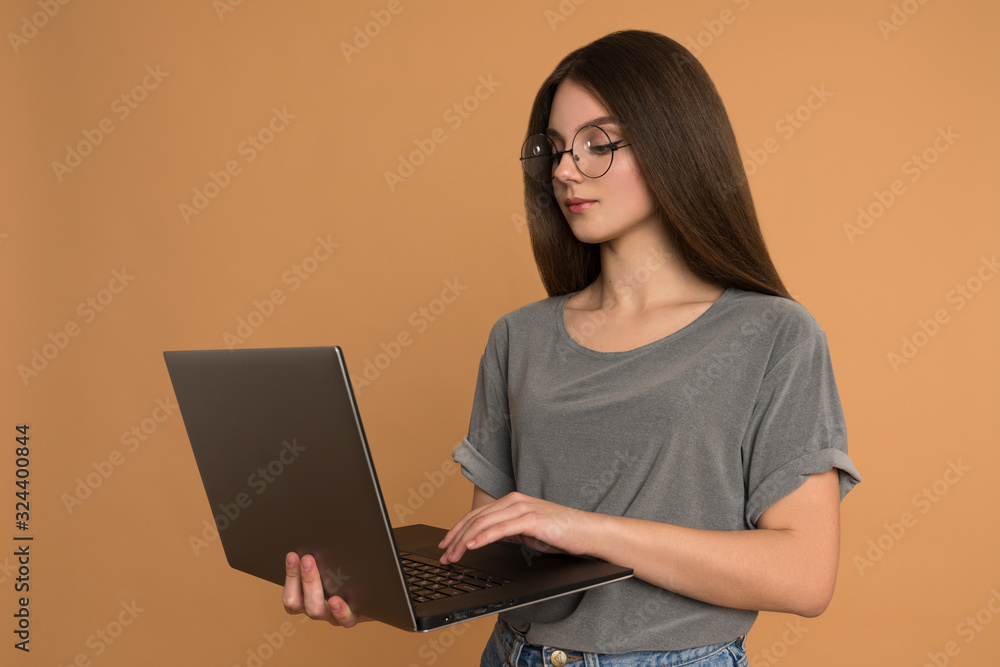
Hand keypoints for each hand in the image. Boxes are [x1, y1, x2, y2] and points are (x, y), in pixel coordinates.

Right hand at [281, 552, 370, 626]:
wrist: (373, 595)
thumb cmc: (347, 578)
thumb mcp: (331, 567)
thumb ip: (319, 559)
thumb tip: (313, 538)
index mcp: (306, 599)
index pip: (290, 594)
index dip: (290, 575)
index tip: (293, 555)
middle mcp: (316, 609)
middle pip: (297, 602)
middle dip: (302, 577)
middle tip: (307, 558)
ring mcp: (332, 616)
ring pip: (316, 610)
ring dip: (313, 588)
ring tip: (317, 571)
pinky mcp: (351, 617)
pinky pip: (344, 619)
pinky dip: (339, 610)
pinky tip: (336, 600)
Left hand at [437, 492, 593, 564]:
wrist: (587, 532)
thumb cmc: (560, 533)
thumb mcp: (526, 532)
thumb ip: (507, 531)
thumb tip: (486, 539)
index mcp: (511, 502)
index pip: (476, 515)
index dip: (457, 530)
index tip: (446, 546)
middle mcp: (514, 501)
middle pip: (475, 518)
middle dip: (455, 538)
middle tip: (444, 555)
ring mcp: (522, 508)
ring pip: (483, 523)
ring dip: (464, 540)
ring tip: (453, 555)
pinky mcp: (531, 518)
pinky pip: (501, 528)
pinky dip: (483, 537)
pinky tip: (472, 545)